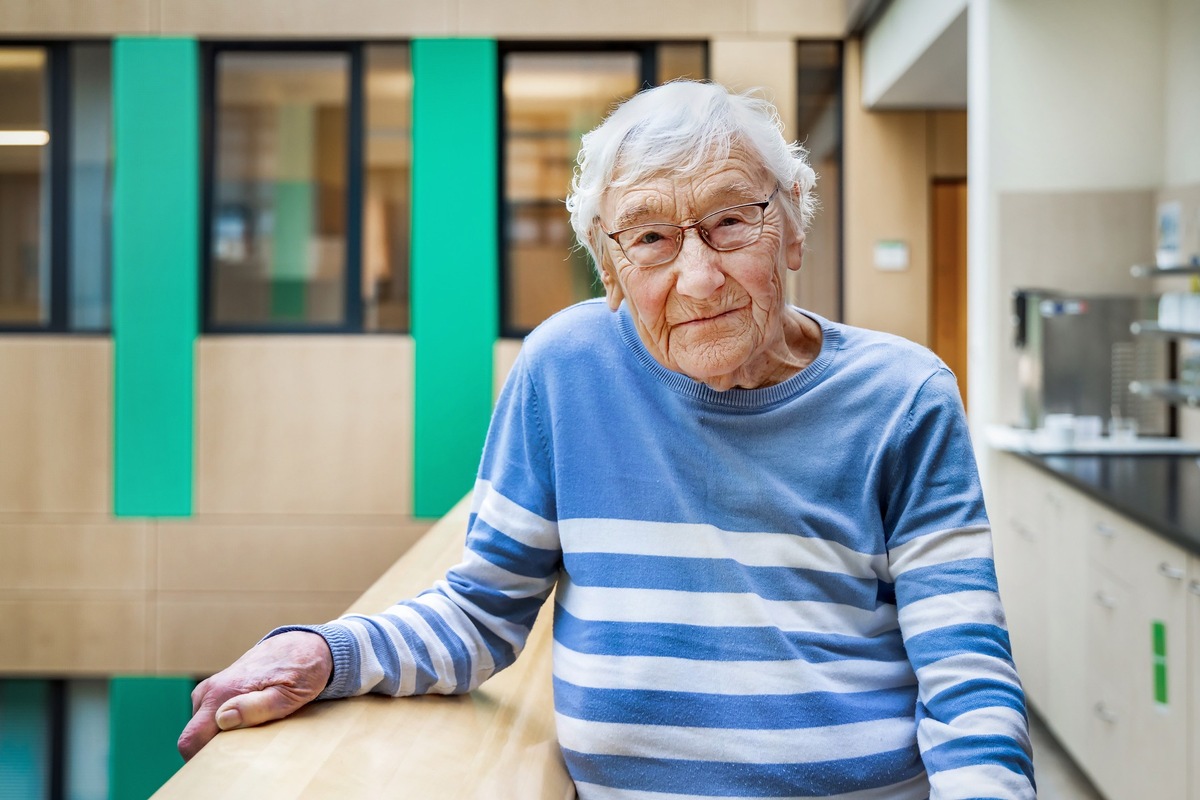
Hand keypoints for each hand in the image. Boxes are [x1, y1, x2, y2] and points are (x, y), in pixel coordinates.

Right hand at [177, 630, 332, 760]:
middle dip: (213, 746)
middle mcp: (211, 689)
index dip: (203, 758)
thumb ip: (257, 707)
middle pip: (194, 735)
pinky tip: (249, 719)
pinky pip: (211, 715)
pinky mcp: (219, 688)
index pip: (192, 739)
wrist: (305, 645)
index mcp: (223, 692)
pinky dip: (225, 723)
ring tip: (254, 728)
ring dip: (221, 734)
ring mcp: (213, 687)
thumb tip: (224, 719)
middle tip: (248, 744)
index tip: (228, 761)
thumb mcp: (288, 694)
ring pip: (202, 725)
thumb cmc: (301, 670)